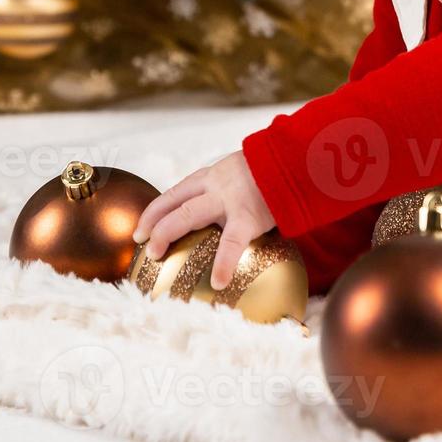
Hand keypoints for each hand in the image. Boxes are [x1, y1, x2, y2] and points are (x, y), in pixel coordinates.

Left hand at [132, 150, 275, 290]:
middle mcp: (215, 185)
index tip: (142, 227)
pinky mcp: (248, 216)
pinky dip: (223, 263)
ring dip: (168, 235)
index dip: (155, 210)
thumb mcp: (248, 174)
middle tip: (142, 243)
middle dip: (154, 223)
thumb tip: (228, 216)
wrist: (300, 159)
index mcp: (214, 176)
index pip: (176, 193)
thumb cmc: (278, 172)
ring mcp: (229, 200)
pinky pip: (231, 243)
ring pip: (188, 215)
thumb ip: (234, 191)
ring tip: (157, 257)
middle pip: (175, 203)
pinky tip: (219, 282)